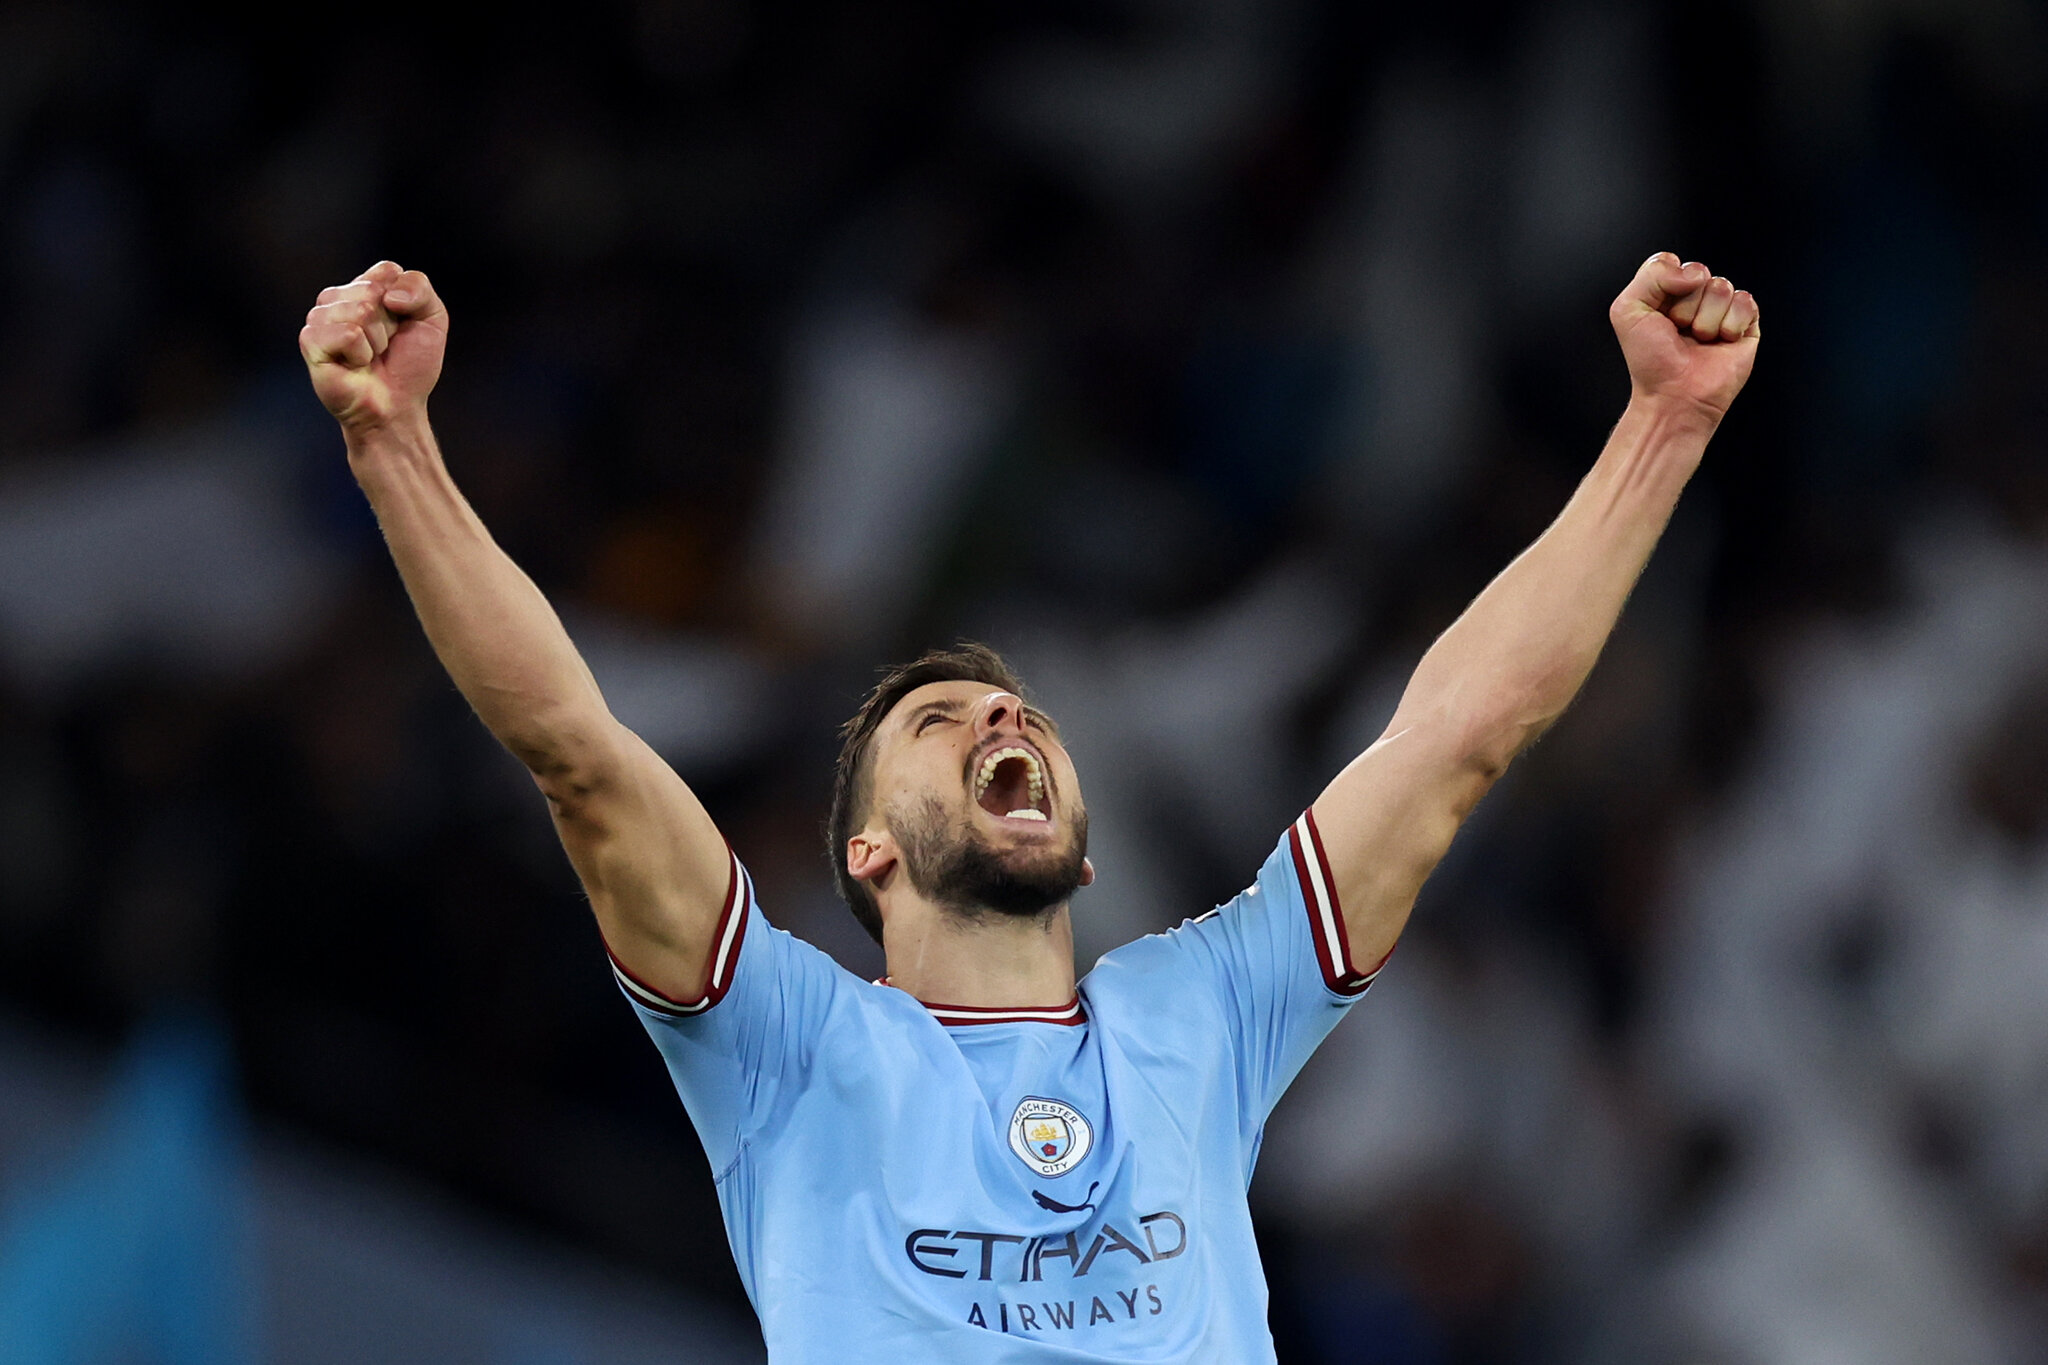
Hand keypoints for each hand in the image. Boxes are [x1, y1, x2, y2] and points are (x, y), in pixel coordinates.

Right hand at [299, 261, 447, 433]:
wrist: (397, 407)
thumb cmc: (410, 366)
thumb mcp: (432, 319)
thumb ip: (419, 288)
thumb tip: (387, 294)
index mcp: (364, 288)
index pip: (387, 270)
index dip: (405, 301)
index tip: (403, 325)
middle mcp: (338, 298)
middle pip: (373, 290)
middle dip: (390, 324)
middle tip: (384, 347)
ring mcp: (320, 318)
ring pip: (360, 310)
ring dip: (377, 341)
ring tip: (369, 358)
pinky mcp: (311, 341)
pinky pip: (347, 333)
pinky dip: (361, 354)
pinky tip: (353, 365)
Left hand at [1609, 252, 1759, 421]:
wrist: (1674, 396)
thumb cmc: (1650, 361)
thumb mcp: (1628, 310)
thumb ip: (1652, 274)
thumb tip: (1694, 272)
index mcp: (1664, 292)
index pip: (1671, 261)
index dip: (1665, 283)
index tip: (1657, 312)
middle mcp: (1693, 298)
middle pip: (1699, 271)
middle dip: (1685, 306)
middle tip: (1678, 332)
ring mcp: (1719, 309)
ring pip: (1721, 286)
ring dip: (1705, 319)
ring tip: (1698, 340)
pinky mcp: (1744, 323)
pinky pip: (1744, 301)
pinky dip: (1729, 325)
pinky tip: (1720, 342)